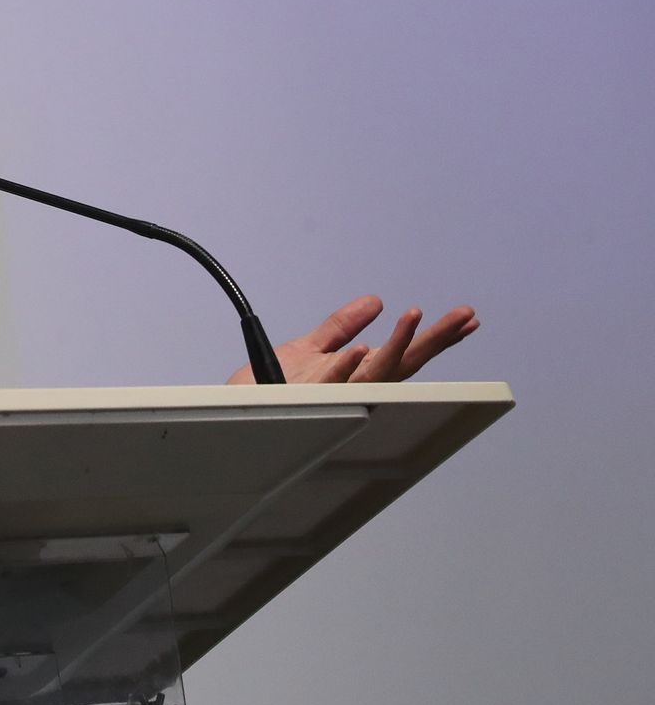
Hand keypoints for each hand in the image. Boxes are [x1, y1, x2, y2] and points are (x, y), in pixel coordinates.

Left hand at [227, 295, 478, 384]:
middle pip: (403, 362)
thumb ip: (342, 325)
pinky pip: (332, 384)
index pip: (404, 352)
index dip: (433, 336)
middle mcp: (352, 385)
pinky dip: (348, 368)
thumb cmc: (271, 384)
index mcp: (356, 372)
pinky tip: (363, 350)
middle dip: (435, 340)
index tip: (464, 319)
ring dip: (397, 344)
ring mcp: (333, 393)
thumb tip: (375, 301)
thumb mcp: (311, 345)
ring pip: (375, 372)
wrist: (239, 403)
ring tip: (414, 315)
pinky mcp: (307, 396)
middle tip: (465, 317)